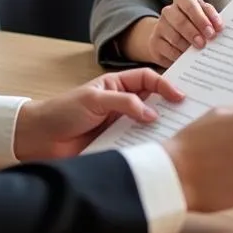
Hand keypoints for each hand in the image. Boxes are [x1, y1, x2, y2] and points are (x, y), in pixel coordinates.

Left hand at [13, 68, 184, 160]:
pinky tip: (160, 153)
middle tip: (192, 114)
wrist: (41, 138)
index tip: (180, 97)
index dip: (165, 85)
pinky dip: (149, 147)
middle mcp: (122, 104)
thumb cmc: (63, 111)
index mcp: (117, 85)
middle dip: (171, 107)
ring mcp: (120, 125)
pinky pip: (138, 145)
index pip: (148, 79)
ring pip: (148, 126)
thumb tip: (152, 114)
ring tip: (181, 136)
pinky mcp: (117, 146)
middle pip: (153, 102)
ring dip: (162, 130)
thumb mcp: (94, 99)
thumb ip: (124, 103)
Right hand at [123, 0, 223, 66]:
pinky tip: (185, 58)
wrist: (170, 34)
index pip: (190, 4)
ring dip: (186, 46)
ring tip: (197, 52)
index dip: (202, 17)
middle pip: (180, 20)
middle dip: (194, 32)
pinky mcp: (155, 42)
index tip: (215, 30)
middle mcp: (169, 11)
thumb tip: (219, 30)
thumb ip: (211, 20)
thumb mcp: (204, 16)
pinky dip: (177, 55)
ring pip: (173, 36)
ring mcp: (160, 26)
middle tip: (204, 43)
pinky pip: (166, 50)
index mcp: (183, 0)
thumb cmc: (194, 24)